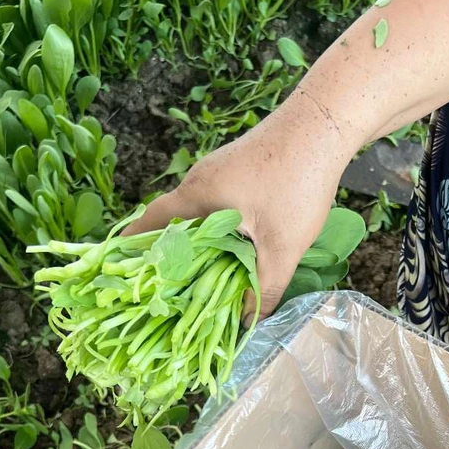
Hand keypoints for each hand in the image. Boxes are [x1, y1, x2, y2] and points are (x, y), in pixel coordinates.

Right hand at [123, 92, 353, 318]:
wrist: (324, 125)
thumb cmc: (296, 183)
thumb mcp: (281, 247)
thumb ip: (264, 288)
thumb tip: (250, 324)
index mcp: (197, 196)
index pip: (151, 223)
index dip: (135, 248)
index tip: (124, 273)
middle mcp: (200, 180)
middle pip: (173, 222)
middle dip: (168, 255)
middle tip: (166, 290)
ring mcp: (221, 172)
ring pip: (198, 215)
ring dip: (197, 244)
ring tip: (199, 279)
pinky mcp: (241, 170)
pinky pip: (218, 206)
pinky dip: (217, 230)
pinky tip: (233, 252)